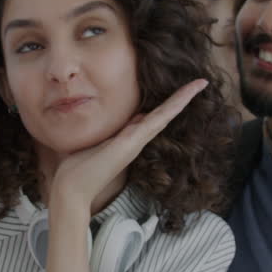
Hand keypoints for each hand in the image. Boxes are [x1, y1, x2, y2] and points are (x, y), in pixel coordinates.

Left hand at [49, 80, 207, 210]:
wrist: (71, 189)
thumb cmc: (76, 168)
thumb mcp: (92, 142)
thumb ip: (102, 133)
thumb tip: (103, 122)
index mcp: (126, 138)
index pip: (150, 116)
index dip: (164, 104)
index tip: (178, 90)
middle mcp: (135, 139)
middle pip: (163, 114)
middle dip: (181, 98)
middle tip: (199, 82)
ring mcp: (137, 141)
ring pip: (165, 114)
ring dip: (183, 98)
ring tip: (199, 83)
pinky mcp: (133, 141)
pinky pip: (158, 119)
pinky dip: (174, 105)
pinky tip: (186, 94)